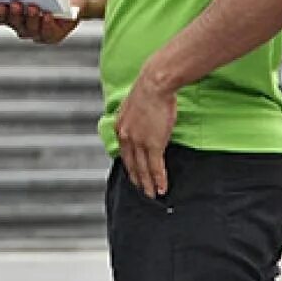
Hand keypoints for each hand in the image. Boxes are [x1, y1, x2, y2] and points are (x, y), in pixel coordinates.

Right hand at [0, 0, 81, 44]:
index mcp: (12, 15)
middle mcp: (22, 27)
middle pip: (14, 23)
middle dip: (14, 13)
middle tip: (15, 3)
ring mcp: (37, 34)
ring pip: (30, 29)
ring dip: (30, 18)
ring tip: (33, 7)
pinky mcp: (52, 37)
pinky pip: (48, 33)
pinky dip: (47, 24)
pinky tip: (47, 15)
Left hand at [114, 71, 177, 197]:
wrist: (155, 85)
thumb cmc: (148, 90)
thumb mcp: (134, 106)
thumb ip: (134, 119)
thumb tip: (141, 124)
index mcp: (120, 128)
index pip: (124, 153)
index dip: (129, 167)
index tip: (133, 176)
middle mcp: (126, 137)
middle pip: (132, 165)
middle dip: (137, 180)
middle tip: (141, 192)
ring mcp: (139, 142)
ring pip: (143, 169)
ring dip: (148, 184)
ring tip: (151, 195)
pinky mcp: (153, 144)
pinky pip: (155, 167)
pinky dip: (159, 179)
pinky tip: (161, 188)